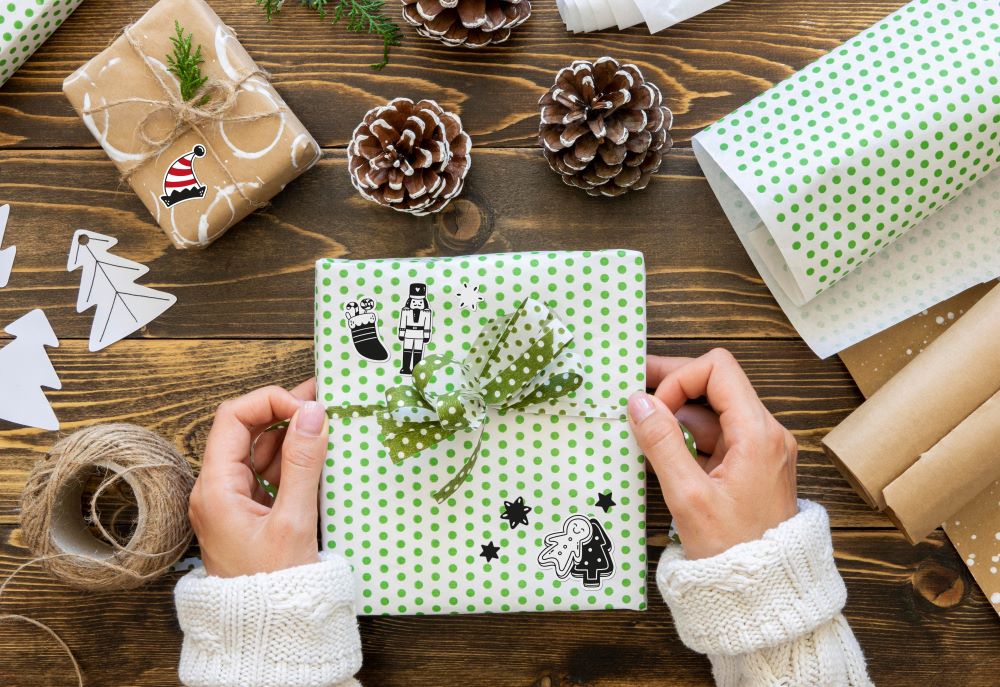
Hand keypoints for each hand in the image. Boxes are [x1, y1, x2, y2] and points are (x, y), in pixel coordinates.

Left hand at [189, 379, 329, 576]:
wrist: (268, 633)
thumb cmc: (274, 588)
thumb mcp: (294, 521)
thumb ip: (304, 463)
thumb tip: (313, 412)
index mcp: (215, 488)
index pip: (233, 418)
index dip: (269, 401)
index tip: (306, 406)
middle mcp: (217, 490)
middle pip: (246, 430)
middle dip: (284, 412)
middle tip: (324, 403)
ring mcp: (234, 502)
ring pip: (260, 451)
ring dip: (292, 436)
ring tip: (328, 425)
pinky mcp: (251, 514)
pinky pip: (270, 475)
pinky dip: (295, 461)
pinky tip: (320, 456)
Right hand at [628, 349, 797, 559]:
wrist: (766, 594)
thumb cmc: (732, 553)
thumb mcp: (689, 497)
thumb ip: (662, 444)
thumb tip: (638, 402)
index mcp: (758, 434)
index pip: (718, 369)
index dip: (680, 378)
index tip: (654, 408)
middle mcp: (766, 434)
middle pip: (716, 384)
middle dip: (673, 385)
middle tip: (632, 390)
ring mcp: (761, 450)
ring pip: (714, 411)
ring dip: (677, 412)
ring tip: (639, 421)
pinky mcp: (752, 467)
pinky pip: (717, 436)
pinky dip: (687, 435)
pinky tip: (658, 446)